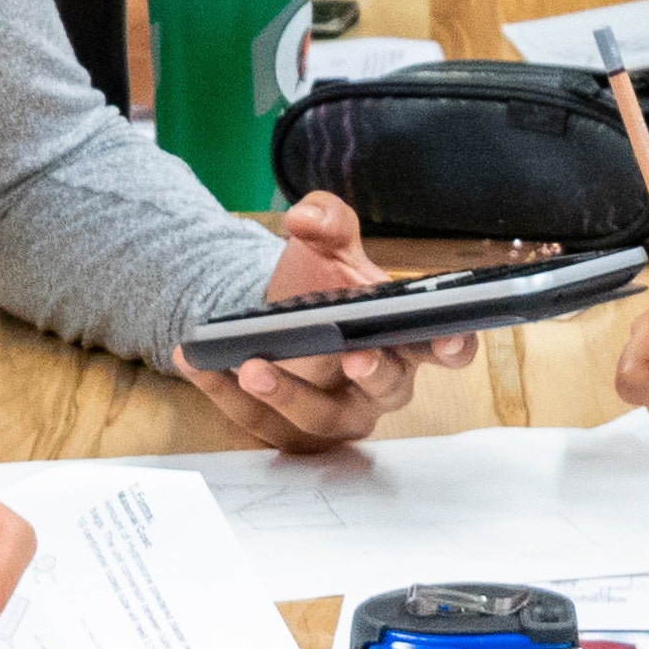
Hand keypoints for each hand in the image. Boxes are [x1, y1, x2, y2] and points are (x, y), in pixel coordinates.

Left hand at [178, 192, 471, 451]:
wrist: (278, 314)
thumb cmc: (325, 284)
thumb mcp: (330, 244)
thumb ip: (327, 220)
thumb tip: (305, 217)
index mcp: (407, 340)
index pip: (444, 349)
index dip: (453, 346)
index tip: (446, 336)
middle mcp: (381, 385)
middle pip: (387, 389)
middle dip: (372, 371)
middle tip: (352, 355)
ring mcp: (337, 414)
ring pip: (320, 417)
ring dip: (287, 394)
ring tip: (251, 364)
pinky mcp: (290, 431)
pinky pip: (260, 422)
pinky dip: (225, 393)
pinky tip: (195, 361)